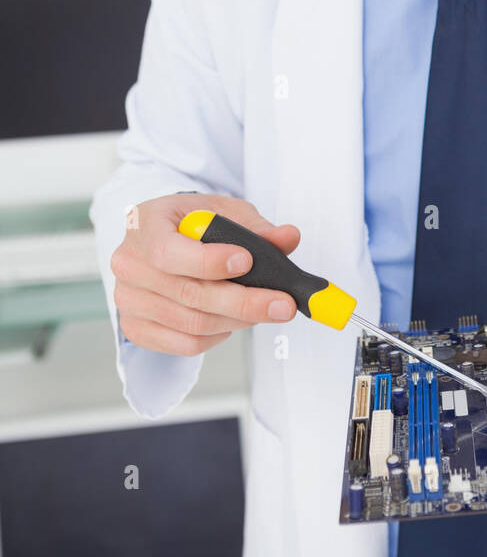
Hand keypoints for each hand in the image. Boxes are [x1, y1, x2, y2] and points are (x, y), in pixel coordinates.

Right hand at [110, 192, 300, 354]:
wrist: (163, 239)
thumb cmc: (193, 224)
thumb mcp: (224, 212)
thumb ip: (256, 226)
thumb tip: (288, 238)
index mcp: (144, 225)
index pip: (170, 252)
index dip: (209, 261)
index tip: (247, 261)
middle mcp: (129, 264)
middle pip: (189, 294)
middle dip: (244, 301)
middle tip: (283, 304)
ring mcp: (128, 300)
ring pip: (192, 323)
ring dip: (237, 320)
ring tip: (265, 309)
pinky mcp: (136, 328)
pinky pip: (184, 344)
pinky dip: (218, 336)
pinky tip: (233, 320)